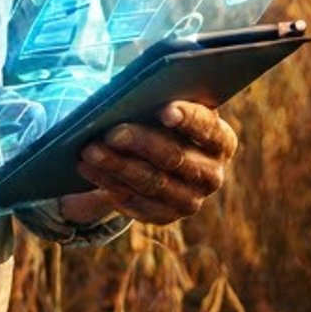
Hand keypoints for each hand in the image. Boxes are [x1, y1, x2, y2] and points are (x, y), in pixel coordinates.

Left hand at [61, 101, 236, 225]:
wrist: (152, 156)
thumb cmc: (160, 120)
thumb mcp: (166, 106)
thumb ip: (160, 100)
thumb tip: (132, 95)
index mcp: (222, 141)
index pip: (209, 129)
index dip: (188, 119)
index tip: (164, 111)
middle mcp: (212, 175)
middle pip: (175, 157)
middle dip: (140, 142)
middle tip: (110, 133)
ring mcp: (190, 200)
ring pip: (151, 182)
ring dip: (117, 166)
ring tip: (89, 150)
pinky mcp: (164, 216)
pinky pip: (135, 202)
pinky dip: (109, 183)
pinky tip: (89, 169)